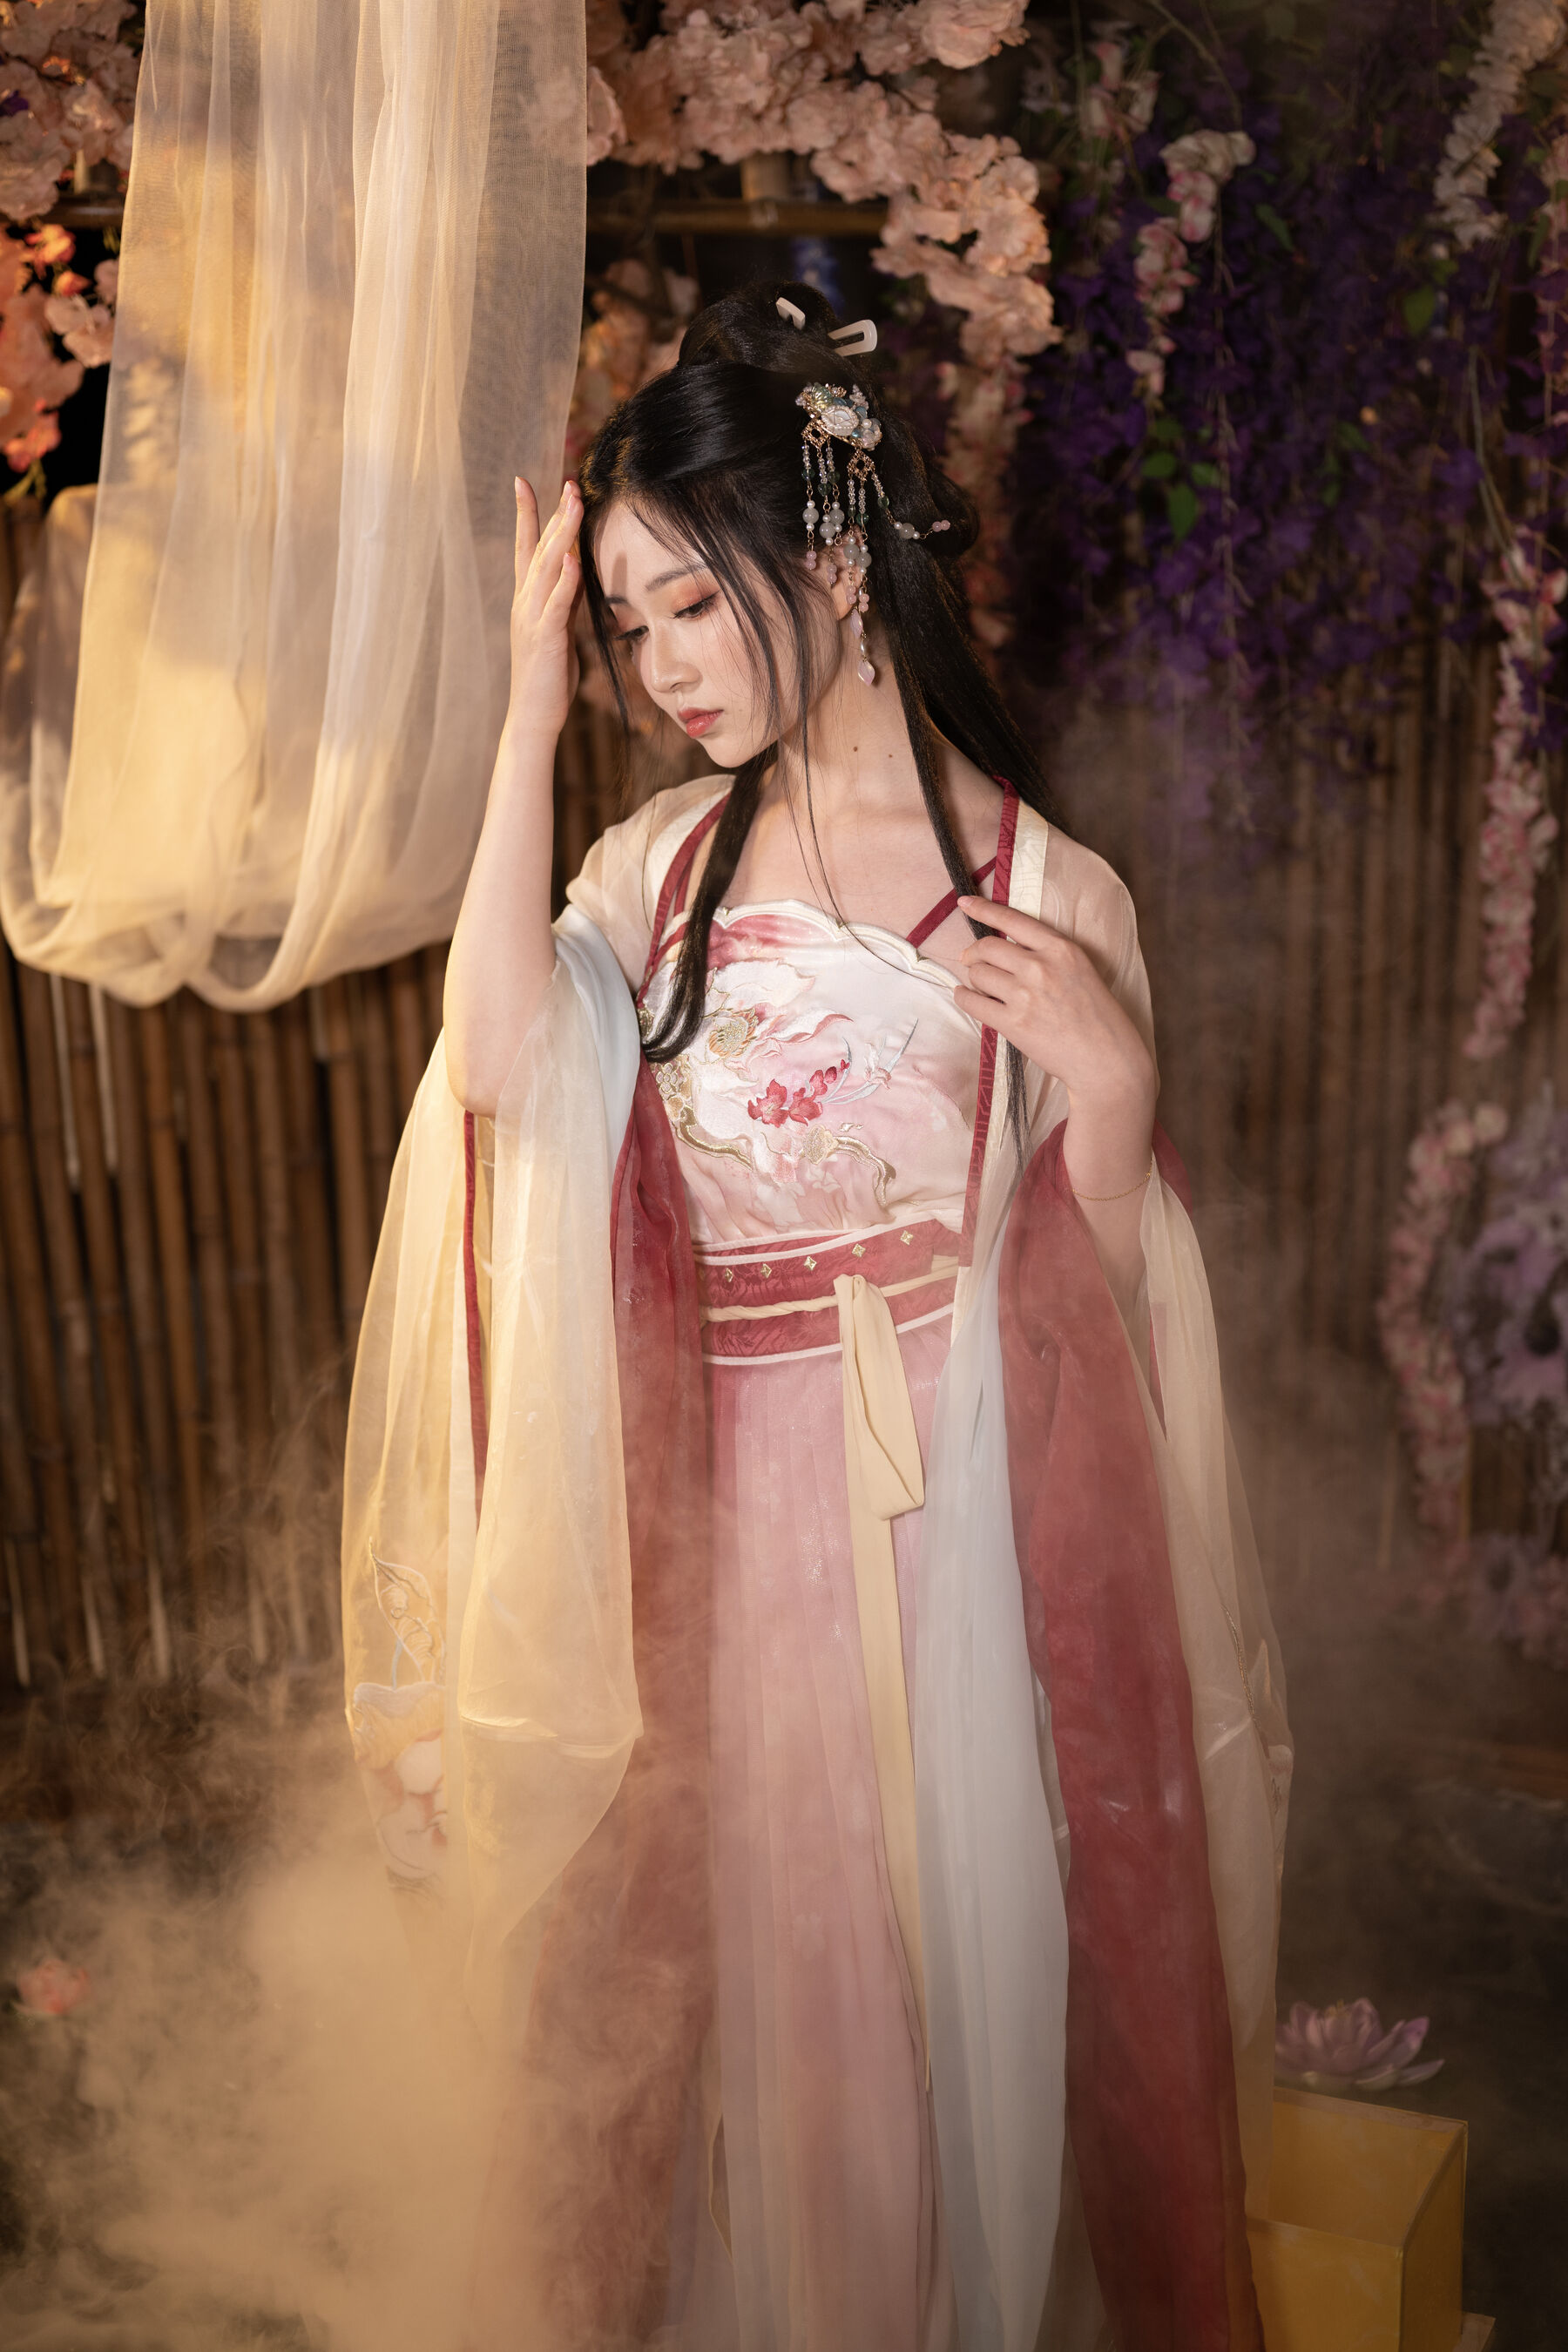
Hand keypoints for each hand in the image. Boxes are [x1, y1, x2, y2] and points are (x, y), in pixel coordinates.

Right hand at [505, 475, 582, 743]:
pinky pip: (556, 603)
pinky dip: (563, 579)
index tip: (525, 482)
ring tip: (572, 503)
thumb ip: (566, 600)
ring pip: (546, 567)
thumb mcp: (560, 630)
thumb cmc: (548, 677)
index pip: (526, 549)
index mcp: (528, 600)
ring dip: (560, 533)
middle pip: (537, 549)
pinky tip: (571, 557)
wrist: (533, 716)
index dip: (527, 514)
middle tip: (566, 481)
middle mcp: (526, 603)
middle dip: (552, 513)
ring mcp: (533, 619)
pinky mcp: (545, 638)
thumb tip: (577, 572)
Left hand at [954, 894, 1155, 1184]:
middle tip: (971, 960)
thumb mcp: (1080, 971)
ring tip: (980, 986)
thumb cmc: (1096, 1017)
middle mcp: (1041, 967)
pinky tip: (967, 997)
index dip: (983, 910)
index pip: (1013, 920)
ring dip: (973, 978)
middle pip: (987, 947)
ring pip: (978, 973)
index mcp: (1062, 949)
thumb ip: (1047, 956)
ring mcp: (1026, 995)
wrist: (1107, 1059)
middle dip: (974, 953)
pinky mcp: (1013, 1023)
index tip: (963, 903)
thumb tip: (1003, 949)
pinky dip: (964, 997)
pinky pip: (972, 1002)